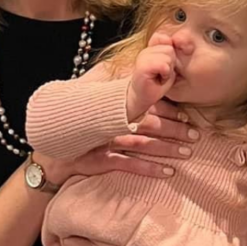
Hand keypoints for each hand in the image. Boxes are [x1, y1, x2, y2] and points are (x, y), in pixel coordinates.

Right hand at [36, 102, 197, 187]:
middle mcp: (112, 123)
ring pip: (143, 144)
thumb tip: (134, 73)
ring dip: (167, 148)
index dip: (168, 111)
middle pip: (150, 125)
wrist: (51, 146)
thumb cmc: (76, 123)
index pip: (146, 106)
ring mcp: (107, 142)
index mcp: (114, 107)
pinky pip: (129, 165)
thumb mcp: (92, 101)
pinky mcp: (101, 160)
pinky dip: (149, 168)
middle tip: (195, 135)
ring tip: (186, 153)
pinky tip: (167, 172)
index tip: (187, 116)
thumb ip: (113, 87)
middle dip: (174, 130)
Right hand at [127, 32, 177, 120]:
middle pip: (169, 48)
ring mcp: (143, 57)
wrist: (141, 98)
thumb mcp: (168, 65)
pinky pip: (163, 64)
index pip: (164, 38)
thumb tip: (174, 41)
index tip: (168, 65)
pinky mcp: (142, 66)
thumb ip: (171, 52)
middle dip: (171, 62)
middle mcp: (145, 50)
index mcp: (151, 49)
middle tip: (163, 73)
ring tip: (160, 76)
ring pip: (168, 55)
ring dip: (168, 69)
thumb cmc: (156, 84)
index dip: (171, 47)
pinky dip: (165, 73)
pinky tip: (159, 78)